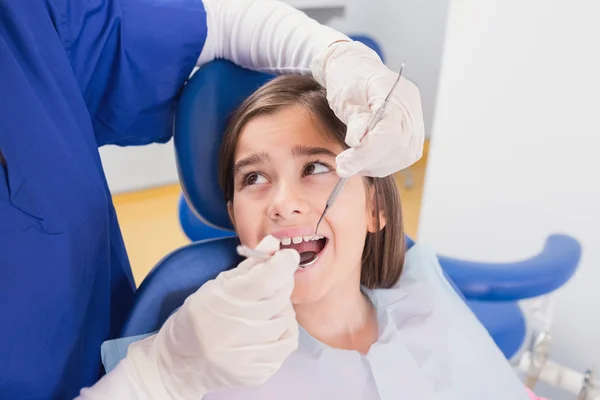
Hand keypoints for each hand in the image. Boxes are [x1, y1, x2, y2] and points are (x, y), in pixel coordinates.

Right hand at [124, 235, 299, 398]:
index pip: (266, 278)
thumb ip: (249, 266)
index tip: (287, 256)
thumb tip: (274, 244)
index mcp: (223, 301)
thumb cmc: (198, 319)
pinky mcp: (258, 371)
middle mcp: (237, 329)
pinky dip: (283, 332)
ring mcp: (248, 353)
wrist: (182, 364)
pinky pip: (287, 343)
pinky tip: (268, 330)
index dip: (283, 263)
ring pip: (286, 319)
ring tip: (262, 311)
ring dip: (280, 310)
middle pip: (280, 296)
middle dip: (279, 285)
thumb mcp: (216, 286)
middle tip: (268, 285)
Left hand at [311, 40, 424, 177]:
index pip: (390, 132)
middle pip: (398, 147)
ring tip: (351, 161)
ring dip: (375, 165)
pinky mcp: (412, 133)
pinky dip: (382, 163)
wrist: (356, 69)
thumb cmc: (349, 78)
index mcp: (396, 92)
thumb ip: (354, 121)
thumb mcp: (345, 96)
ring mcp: (415, 120)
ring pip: (403, 156)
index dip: (367, 152)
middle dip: (368, 161)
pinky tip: (364, 159)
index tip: (344, 163)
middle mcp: (412, 107)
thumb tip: (357, 144)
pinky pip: (403, 156)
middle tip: (343, 165)